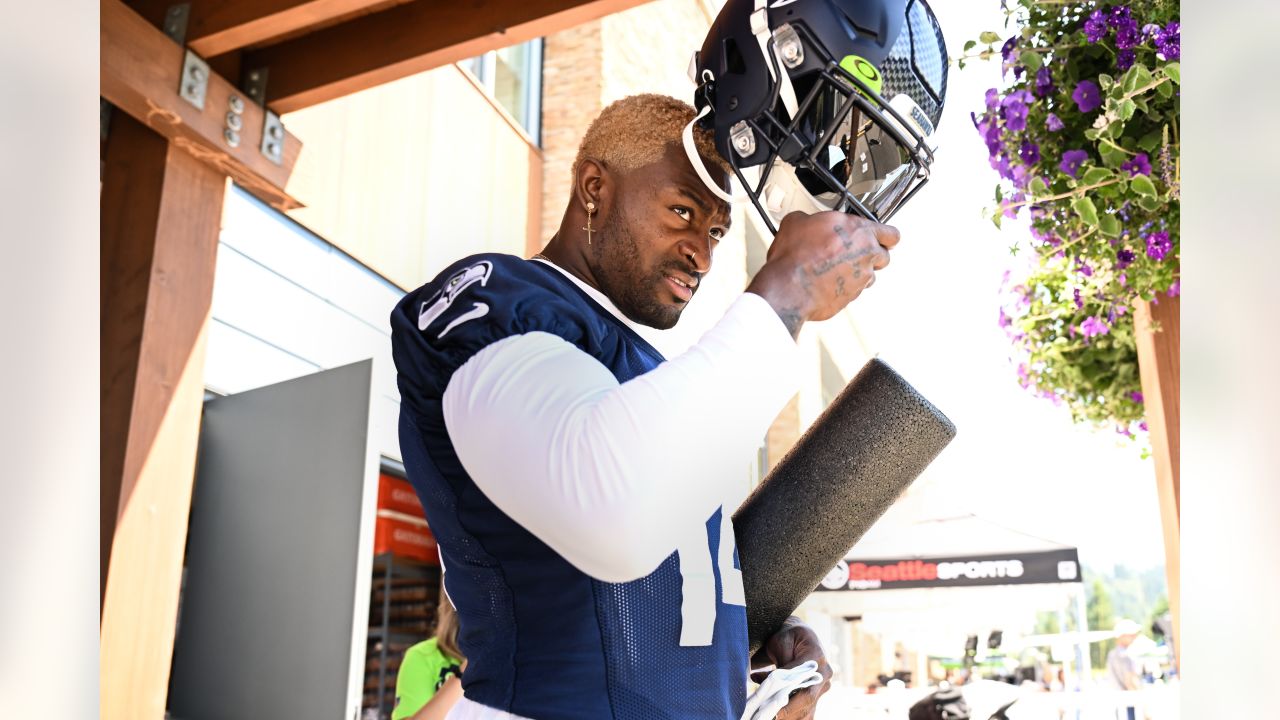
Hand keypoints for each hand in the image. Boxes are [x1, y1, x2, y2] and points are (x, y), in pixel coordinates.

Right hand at [746, 211, 899, 335]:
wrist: (789, 287)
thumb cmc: (796, 256)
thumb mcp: (796, 222)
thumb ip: (812, 220)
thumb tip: (805, 222)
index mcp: (859, 230)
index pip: (890, 233)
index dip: (885, 236)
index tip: (881, 238)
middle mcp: (866, 254)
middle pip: (884, 256)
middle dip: (872, 254)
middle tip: (856, 253)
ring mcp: (861, 278)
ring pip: (870, 275)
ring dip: (858, 272)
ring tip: (837, 270)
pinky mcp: (852, 297)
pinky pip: (854, 290)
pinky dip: (844, 287)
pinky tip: (827, 282)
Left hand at [750, 617, 832, 719]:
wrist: (799, 636)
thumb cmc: (788, 637)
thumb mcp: (781, 643)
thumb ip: (782, 663)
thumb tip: (775, 683)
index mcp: (817, 658)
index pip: (802, 680)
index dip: (786, 693)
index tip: (771, 704)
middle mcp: (824, 675)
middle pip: (807, 699)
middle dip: (787, 710)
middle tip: (769, 716)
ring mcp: (822, 687)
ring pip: (808, 710)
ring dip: (788, 716)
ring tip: (770, 717)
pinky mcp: (816, 696)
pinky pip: (806, 712)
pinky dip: (791, 716)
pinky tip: (775, 715)